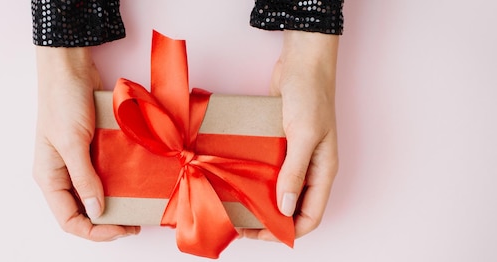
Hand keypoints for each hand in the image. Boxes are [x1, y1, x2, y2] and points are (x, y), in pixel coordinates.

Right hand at [32, 46, 139, 240]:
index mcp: (50, 177)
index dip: (93, 231)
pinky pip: (107, 173)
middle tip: (134, 223)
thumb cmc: (63, 102)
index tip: (120, 229)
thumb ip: (84, 178)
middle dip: (108, 221)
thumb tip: (97, 211)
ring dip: (117, 203)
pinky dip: (121, 182)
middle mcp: (63, 173)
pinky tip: (138, 183)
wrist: (71, 67)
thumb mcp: (72, 142)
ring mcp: (79, 161)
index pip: (68, 219)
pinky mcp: (94, 148)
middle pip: (83, 211)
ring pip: (97, 194)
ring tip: (139, 206)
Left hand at [241, 30, 338, 240]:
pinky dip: (255, 178)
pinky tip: (236, 180)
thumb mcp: (303, 135)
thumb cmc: (309, 95)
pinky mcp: (281, 144)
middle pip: (293, 208)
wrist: (302, 62)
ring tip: (235, 206)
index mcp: (324, 171)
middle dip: (270, 220)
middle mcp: (311, 168)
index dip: (287, 231)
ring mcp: (296, 156)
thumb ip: (295, 172)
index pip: (310, 216)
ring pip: (279, 190)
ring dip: (260, 201)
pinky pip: (269, 169)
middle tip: (241, 224)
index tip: (259, 233)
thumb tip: (286, 208)